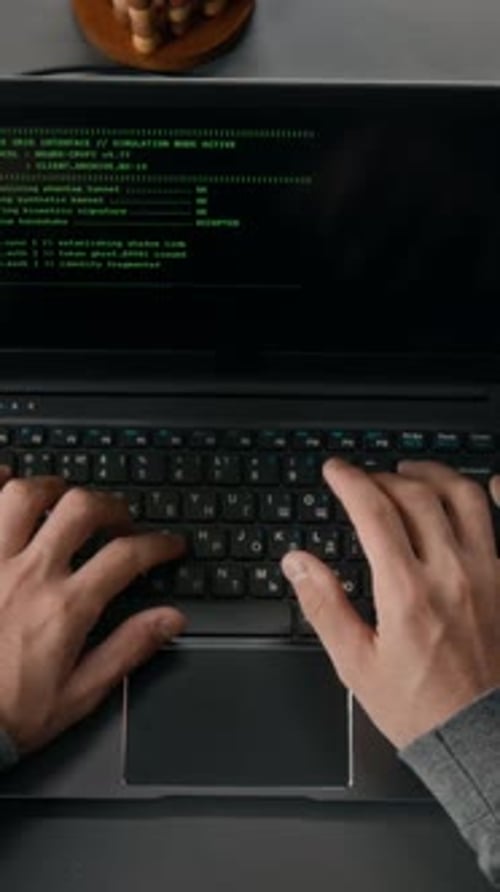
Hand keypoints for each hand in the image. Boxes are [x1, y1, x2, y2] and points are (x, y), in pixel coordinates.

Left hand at [0, 474, 184, 754]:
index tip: (168, 545)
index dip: (158, 544)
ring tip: (63, 497)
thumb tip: (170, 619)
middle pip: (82, 509)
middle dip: (111, 505)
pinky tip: (6, 480)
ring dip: (52, 488)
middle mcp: (30, 575)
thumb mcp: (79, 694)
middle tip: (119, 519)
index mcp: (65, 608)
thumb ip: (127, 649)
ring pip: (26, 495)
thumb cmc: (8, 715)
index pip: (127, 555)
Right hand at [282, 458, 499, 749]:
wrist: (479, 739)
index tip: (336, 470)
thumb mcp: (356, 663)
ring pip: (464, 497)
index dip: (350, 481)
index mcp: (406, 592)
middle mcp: (450, 573)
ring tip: (411, 473)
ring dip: (433, 475)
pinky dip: (498, 494)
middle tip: (365, 479)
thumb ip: (325, 605)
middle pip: (415, 495)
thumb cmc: (419, 707)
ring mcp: (489, 574)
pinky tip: (488, 482)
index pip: (374, 512)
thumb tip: (298, 562)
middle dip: (383, 477)